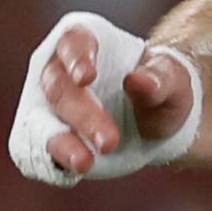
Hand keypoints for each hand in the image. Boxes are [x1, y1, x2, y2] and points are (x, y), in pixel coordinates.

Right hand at [10, 11, 198, 185]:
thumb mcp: (172, 81)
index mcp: (84, 42)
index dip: (76, 58)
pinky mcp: (48, 137)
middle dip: (83, 116)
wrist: (155, 121)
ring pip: (43, 122)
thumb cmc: (161, 88)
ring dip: (62, 143)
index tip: (87, 78)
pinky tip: (75, 168)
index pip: (72, 42)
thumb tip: (138, 80)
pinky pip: (39, 150)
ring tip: (84, 163)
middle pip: (59, 88)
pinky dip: (53, 160)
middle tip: (110, 141)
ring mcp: (48, 106)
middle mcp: (57, 70)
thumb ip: (159, 78)